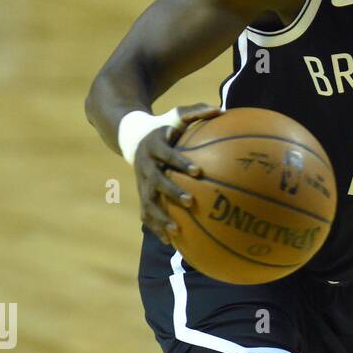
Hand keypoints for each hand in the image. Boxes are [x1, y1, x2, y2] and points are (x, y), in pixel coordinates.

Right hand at [134, 103, 220, 244]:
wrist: (132, 138)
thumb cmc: (164, 126)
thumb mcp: (176, 115)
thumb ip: (196, 112)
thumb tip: (221, 109)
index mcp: (154, 147)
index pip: (168, 155)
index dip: (181, 162)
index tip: (198, 171)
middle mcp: (145, 167)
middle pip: (156, 182)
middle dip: (172, 192)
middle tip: (191, 201)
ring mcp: (141, 183)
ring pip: (148, 203)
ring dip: (161, 218)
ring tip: (177, 231)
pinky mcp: (142, 194)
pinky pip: (148, 214)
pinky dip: (157, 228)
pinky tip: (172, 243)